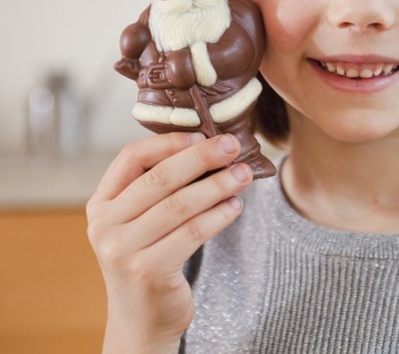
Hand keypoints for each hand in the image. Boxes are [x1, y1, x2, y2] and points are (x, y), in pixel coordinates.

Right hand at [86, 131, 253, 352]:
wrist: (141, 319)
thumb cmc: (150, 258)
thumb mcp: (141, 221)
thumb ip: (161, 188)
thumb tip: (210, 145)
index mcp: (101, 204)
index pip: (131, 157)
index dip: (168, 142)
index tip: (202, 134)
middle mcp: (105, 226)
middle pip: (160, 178)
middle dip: (202, 157)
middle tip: (234, 146)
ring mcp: (123, 250)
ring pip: (181, 205)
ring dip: (218, 185)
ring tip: (244, 174)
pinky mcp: (148, 271)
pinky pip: (193, 232)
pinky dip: (219, 215)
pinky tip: (236, 206)